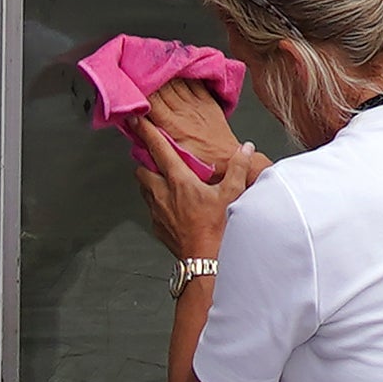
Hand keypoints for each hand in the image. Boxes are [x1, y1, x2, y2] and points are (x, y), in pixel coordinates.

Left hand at [124, 79, 253, 265]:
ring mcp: (157, 211)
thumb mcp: (232, 194)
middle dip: (145, 160)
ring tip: (162, 179)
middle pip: (142, 169)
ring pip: (144, 188)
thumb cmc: (217, 229)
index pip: (158, 149)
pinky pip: (151, 208)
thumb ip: (238, 168)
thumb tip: (245, 149)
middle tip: (153, 155)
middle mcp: (162, 193)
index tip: (137, 120)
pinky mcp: (157, 226)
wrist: (204, 261)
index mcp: (179, 181)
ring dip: (149, 180)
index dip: (146, 132)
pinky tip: (170, 205)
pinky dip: (156, 201)